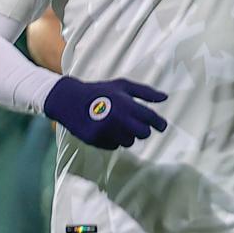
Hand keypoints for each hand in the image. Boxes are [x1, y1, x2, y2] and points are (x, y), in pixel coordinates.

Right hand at [43, 77, 167, 149]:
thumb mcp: (123, 86)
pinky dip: (113, 140)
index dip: (159, 124)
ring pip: (129, 142)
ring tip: (118, 125)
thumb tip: (165, 97)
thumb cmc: (99, 91)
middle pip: (143, 134)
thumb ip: (146, 92)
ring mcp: (105, 131)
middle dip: (143, 130)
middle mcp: (117, 118)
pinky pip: (114, 146)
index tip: (161, 127)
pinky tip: (106, 129)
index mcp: (126, 104)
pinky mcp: (94, 140)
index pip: (150, 118)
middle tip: (138, 125)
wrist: (68, 99)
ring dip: (128, 135)